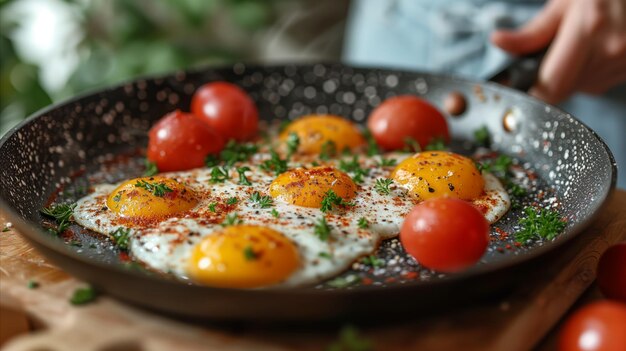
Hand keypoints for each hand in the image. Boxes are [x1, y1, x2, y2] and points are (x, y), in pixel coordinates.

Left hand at [491, 0, 625, 103]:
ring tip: (582, 46)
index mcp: (588, 29)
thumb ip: (531, 33)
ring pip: (585, 88)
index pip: (552, 85)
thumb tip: (499, 42)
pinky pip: (603, 82)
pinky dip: (594, 72)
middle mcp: (611, 48)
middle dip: (553, 79)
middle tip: (556, 54)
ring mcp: (625, 59)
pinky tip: (597, 49)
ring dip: (575, 76)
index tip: (523, 89)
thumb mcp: (563, 3)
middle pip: (567, 90)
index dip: (533, 93)